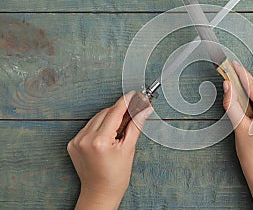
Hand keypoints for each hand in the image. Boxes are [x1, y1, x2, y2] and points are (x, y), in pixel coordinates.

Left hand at [67, 92, 152, 209]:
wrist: (99, 193)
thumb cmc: (115, 176)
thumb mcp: (128, 149)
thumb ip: (135, 126)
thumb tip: (144, 110)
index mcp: (100, 140)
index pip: (115, 112)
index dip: (126, 101)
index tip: (135, 95)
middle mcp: (85, 138)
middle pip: (105, 113)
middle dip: (119, 110)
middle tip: (133, 110)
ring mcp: (77, 141)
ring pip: (96, 118)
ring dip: (109, 117)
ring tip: (120, 126)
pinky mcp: (73, 143)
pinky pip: (88, 126)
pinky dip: (99, 126)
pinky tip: (108, 134)